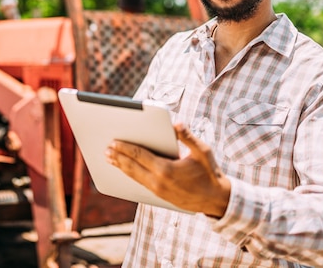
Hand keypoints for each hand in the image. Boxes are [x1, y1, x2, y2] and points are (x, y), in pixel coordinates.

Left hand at [105, 123, 230, 216]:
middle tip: (106, 148)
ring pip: (134, 176)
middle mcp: (159, 182)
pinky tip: (123, 170)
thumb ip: (188, 137)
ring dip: (120, 166)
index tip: (114, 142)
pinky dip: (129, 175)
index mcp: (167, 169)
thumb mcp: (203, 152)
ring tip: (109, 158)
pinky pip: (139, 183)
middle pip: (132, 167)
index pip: (140, 156)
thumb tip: (177, 123)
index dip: (125, 148)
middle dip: (118, 157)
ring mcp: (158, 190)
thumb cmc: (210, 173)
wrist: (216, 200)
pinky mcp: (159, 196)